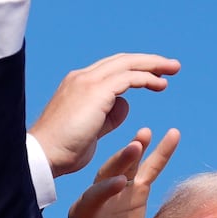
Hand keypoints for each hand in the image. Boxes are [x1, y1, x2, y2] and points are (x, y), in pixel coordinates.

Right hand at [29, 53, 180, 177]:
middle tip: (171, 65)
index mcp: (77, 85)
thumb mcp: (91, 129)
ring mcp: (87, 82)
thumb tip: (123, 105)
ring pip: (127, 64)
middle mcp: (81, 78)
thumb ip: (107, 115)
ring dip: (152, 65)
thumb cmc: (63, 151)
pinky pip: (128, 78)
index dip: (134, 69)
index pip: (111, 69)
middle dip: (148, 61)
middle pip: (121, 61)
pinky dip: (146, 79)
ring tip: (173, 69)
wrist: (44, 156)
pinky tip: (160, 85)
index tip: (155, 76)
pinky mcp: (96, 92)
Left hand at [64, 128, 179, 217]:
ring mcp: (119, 191)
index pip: (94, 197)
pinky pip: (150, 169)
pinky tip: (172, 135)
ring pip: (129, 166)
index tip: (119, 185)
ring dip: (137, 148)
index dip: (105, 190)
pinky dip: (160, 153)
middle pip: (109, 173)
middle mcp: (99, 196)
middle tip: (134, 146)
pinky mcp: (136, 192)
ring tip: (147, 132)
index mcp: (83, 213)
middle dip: (121, 161)